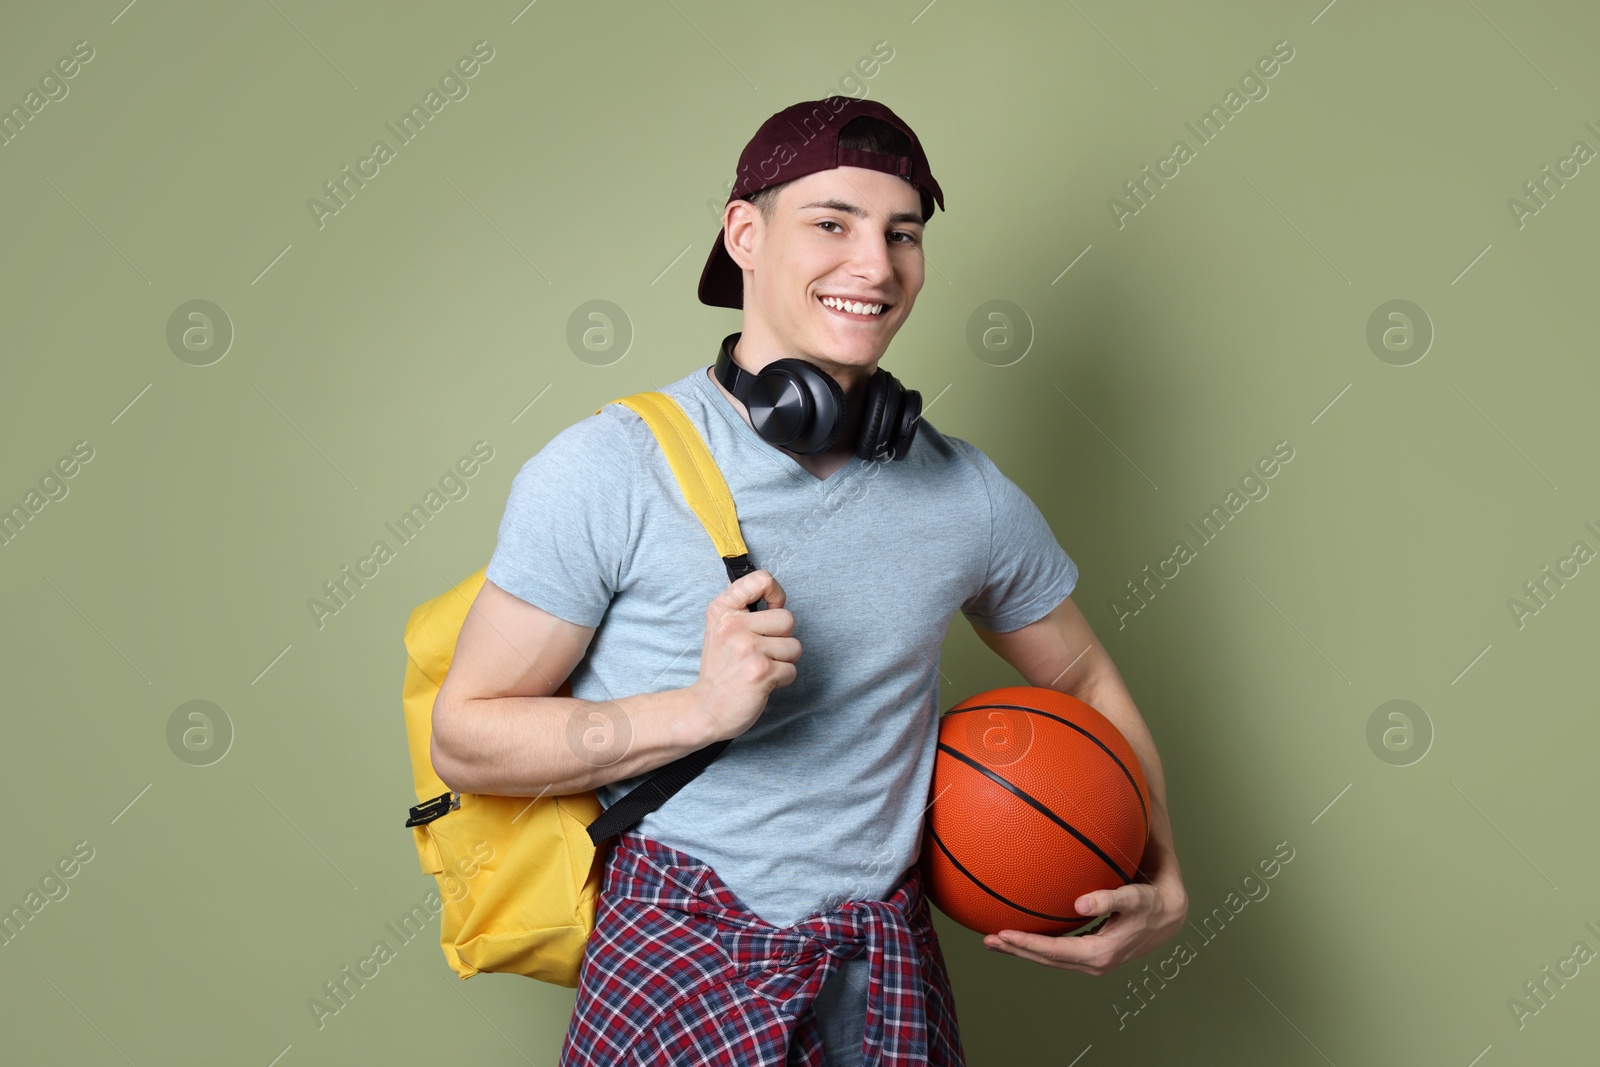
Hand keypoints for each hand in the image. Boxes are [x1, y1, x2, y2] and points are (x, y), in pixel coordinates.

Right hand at [690, 569, 800, 742]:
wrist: (705, 709)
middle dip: (782, 638)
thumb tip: (776, 596)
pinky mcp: (761, 672)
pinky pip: (792, 669)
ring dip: (783, 661)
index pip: (762, 579)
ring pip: (794, 646)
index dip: (776, 595)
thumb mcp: (721, 628)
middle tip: (760, 652)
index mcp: (723, 609)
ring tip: (759, 667)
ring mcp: (747, 648)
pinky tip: (761, 682)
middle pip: (788, 618)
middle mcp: (733, 625)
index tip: (770, 610)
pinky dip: (781, 679)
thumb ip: (745, 608)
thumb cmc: (721, 668)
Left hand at [982, 867, 1187, 975]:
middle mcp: (1094, 963)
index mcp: (1100, 954)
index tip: (1002, 934)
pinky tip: (1023, 936)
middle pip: (1046, 960)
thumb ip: (1110, 899)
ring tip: (995, 941)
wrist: (1169, 914)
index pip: (1054, 952)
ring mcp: (1092, 961)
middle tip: (987, 940)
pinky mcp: (1092, 953)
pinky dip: (1037, 946)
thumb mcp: (1135, 898)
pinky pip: (1058, 953)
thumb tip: (1080, 903)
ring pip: (1050, 959)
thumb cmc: (1151, 901)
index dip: (1027, 944)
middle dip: (1017, 950)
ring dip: (1023, 950)